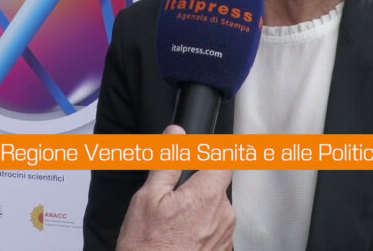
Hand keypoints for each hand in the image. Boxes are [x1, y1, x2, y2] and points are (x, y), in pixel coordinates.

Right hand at [116, 125, 234, 250]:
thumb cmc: (147, 248)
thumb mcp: (147, 197)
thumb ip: (167, 162)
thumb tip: (175, 134)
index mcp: (207, 195)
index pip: (223, 158)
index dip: (210, 153)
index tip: (198, 156)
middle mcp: (224, 215)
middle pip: (215, 186)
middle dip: (195, 188)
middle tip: (170, 201)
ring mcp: (225, 236)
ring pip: (214, 208)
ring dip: (197, 211)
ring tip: (171, 225)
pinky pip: (214, 229)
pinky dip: (199, 230)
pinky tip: (178, 238)